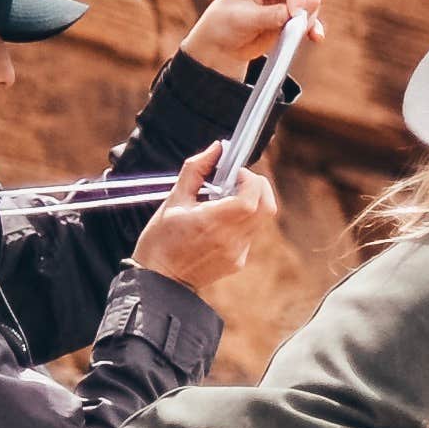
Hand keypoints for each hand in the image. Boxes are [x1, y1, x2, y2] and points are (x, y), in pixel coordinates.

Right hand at [131, 152, 279, 298]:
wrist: (161, 279)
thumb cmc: (161, 238)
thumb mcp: (173, 199)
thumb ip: (196, 170)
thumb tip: (217, 148)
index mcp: (212, 223)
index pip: (251, 199)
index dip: (249, 179)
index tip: (234, 171)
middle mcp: (231, 239)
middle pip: (267, 207)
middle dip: (259, 186)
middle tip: (237, 180)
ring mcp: (238, 252)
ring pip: (261, 219)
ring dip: (250, 202)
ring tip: (222, 200)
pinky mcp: (240, 261)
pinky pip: (251, 233)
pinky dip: (242, 219)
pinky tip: (218, 221)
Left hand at [181, 0, 325, 76]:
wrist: (224, 42)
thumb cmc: (226, 24)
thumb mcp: (245, 19)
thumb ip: (272, 15)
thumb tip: (296, 16)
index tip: (295, 16)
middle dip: (311, 0)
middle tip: (300, 20)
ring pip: (314, 0)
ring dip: (308, 18)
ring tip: (289, 33)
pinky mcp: (295, 14)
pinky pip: (314, 18)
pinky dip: (315, 29)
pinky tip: (314, 38)